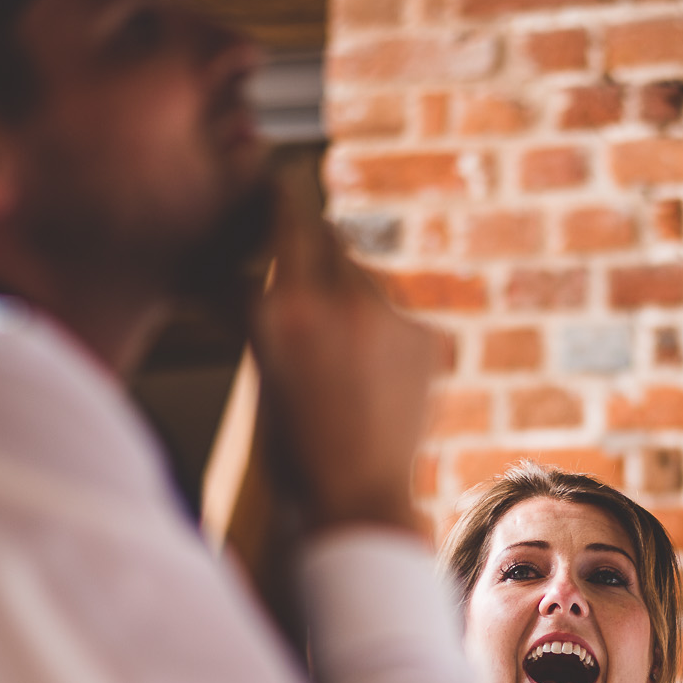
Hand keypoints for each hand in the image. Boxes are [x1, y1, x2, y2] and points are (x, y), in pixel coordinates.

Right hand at [254, 171, 437, 534]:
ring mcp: (389, 317)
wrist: (357, 501)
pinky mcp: (426, 338)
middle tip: (293, 241)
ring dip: (344, 288)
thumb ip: (266, 309)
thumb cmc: (291, 449)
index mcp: (284, 308)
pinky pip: (394, 311)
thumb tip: (255, 271)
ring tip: (334, 344)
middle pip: (323, 235)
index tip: (274, 181)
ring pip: (361, 274)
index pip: (282, 218)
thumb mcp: (260, 370)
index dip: (277, 196)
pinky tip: (368, 371)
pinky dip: (378, 327)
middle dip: (306, 237)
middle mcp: (340, 301)